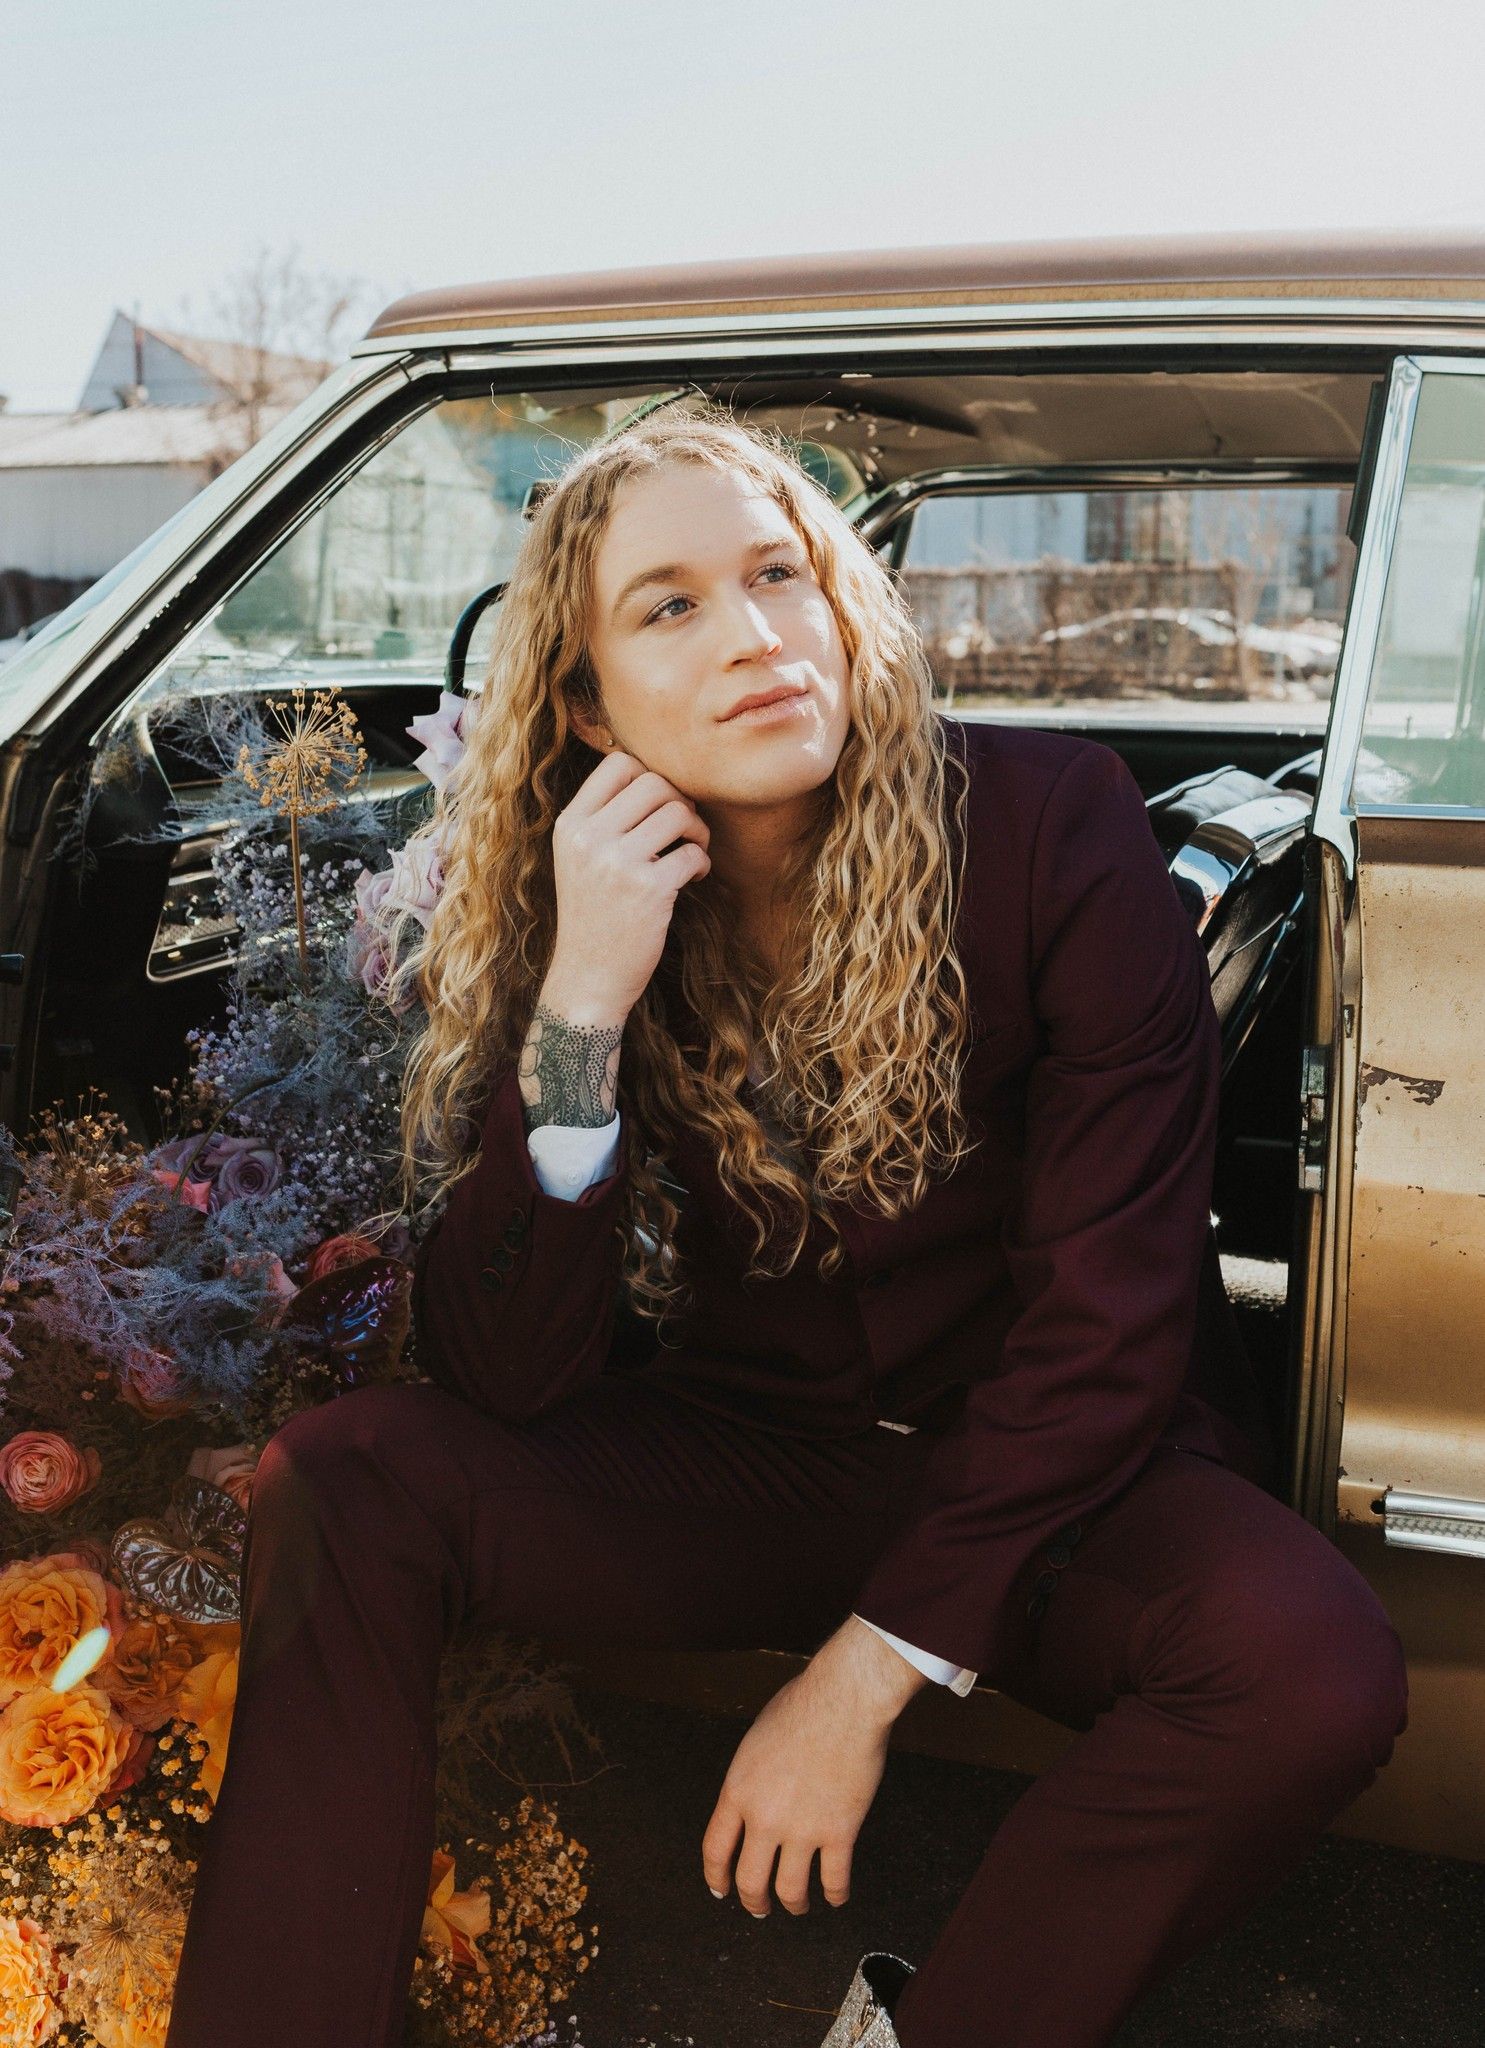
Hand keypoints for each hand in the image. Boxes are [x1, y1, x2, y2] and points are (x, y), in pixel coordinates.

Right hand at [544, 751, 709, 1018]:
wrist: (587, 978)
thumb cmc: (591, 916)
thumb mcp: (578, 859)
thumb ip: (604, 819)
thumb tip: (658, 778)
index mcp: (570, 825)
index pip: (618, 764)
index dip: (649, 776)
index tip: (658, 805)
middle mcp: (589, 838)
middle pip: (654, 782)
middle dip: (680, 801)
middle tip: (684, 830)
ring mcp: (618, 863)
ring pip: (679, 812)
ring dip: (697, 830)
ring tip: (692, 851)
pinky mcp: (649, 890)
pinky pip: (692, 853)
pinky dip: (702, 863)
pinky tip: (694, 878)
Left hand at [700, 1623, 918, 1916]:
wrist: (844, 1699)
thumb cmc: (802, 1705)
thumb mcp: (755, 1741)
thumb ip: (749, 1778)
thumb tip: (752, 1801)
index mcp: (738, 1790)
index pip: (715, 1849)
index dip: (716, 1877)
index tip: (721, 1890)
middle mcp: (764, 1817)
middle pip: (749, 1880)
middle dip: (753, 1901)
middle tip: (759, 1908)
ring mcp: (802, 1829)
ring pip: (790, 1891)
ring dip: (794, 1904)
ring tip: (798, 1905)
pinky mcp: (839, 1832)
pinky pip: (834, 1879)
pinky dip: (834, 1895)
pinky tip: (835, 1895)